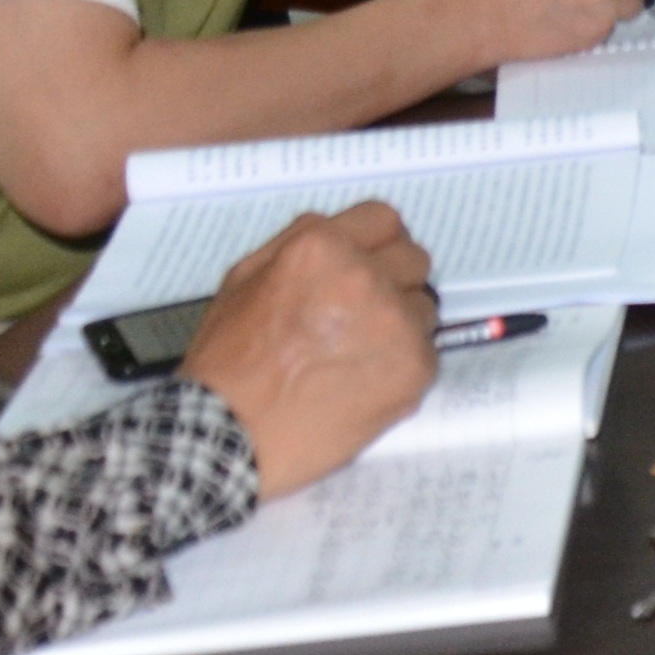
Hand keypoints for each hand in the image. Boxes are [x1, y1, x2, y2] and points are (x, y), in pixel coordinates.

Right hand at [177, 203, 435, 500]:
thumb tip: (340, 231)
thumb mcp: (244, 281)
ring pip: (423, 307)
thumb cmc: (228, 365)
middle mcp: (365, 279)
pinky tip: (360, 382)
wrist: (227, 435)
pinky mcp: (414, 368)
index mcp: (322, 249)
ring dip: (398, 324)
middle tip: (356, 315)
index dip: (374, 244)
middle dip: (391, 280)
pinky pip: (426, 351)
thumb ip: (297, 244)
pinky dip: (400, 365)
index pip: (384, 220)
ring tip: (350, 356)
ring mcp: (395, 324)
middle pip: (413, 259)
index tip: (369, 263)